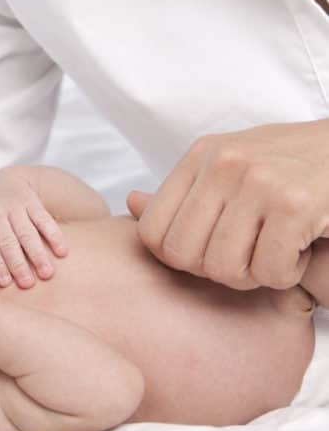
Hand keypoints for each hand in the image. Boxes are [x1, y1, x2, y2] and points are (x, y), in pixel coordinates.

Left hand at [0, 168, 66, 288]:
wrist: (2, 182)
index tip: (6, 284)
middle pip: (7, 240)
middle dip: (17, 263)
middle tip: (28, 284)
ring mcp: (13, 204)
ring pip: (26, 231)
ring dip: (37, 253)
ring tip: (48, 273)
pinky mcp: (32, 200)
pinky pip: (44, 219)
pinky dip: (54, 236)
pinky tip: (62, 252)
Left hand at [126, 120, 328, 290]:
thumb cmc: (290, 165)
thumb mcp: (229, 165)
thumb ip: (186, 191)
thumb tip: (129, 204)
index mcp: (201, 155)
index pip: (152, 232)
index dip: (180, 259)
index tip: (214, 251)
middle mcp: (222, 164)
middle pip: (184, 257)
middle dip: (218, 271)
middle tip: (250, 255)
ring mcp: (257, 182)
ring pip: (225, 269)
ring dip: (256, 274)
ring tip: (277, 248)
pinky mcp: (294, 205)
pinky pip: (270, 272)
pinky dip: (287, 274)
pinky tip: (301, 248)